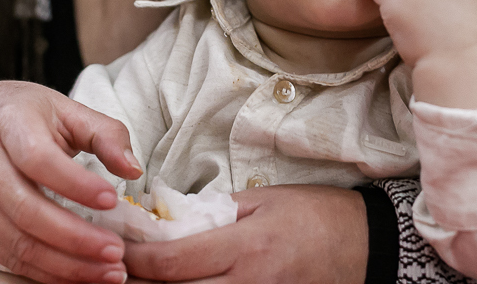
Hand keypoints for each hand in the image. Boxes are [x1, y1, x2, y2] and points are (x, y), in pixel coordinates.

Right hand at [0, 80, 143, 283]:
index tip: (112, 200)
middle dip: (75, 238)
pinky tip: (78, 274)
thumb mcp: (67, 109)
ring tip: (107, 271)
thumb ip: (105, 135)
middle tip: (116, 251)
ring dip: (64, 264)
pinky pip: (8, 256)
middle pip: (25, 210)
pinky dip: (45, 271)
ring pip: (16, 242)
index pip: (38, 159)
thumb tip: (133, 169)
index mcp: (9, 124)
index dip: (75, 184)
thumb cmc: (24, 112)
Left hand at [124, 185, 366, 283]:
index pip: (172, 261)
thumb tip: (169, 221)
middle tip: (110, 270)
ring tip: (138, 282)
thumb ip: (216, 213)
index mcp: (247, 246)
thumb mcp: (266, 200)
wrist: (367, 247)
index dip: (134, 258)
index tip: (114, 247)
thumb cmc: (317, 215)